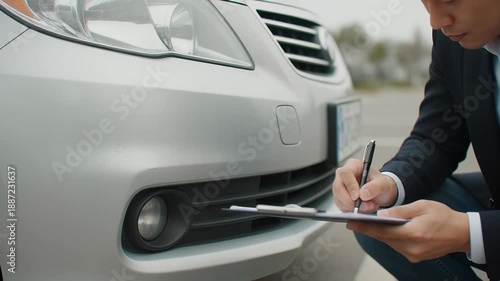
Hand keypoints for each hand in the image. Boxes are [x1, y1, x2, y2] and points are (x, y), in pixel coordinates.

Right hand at [332, 159, 397, 212]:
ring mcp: (340, 187)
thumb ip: (375, 187)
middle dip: (350, 201)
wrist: (381, 193)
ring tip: (368, 207)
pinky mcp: (340, 198)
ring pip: (338, 199)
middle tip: (365, 206)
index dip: (350, 185)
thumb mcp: (383, 184)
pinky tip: (363, 209)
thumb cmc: (381, 184)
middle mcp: (344, 176)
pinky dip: (352, 211)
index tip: (357, 196)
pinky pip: (341, 206)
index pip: (345, 173)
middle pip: (338, 187)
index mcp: (353, 166)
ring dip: (353, 207)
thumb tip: (363, 194)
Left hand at [347, 200, 470, 261]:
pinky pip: (397, 246)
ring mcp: (413, 254)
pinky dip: (390, 237)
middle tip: (352, 222)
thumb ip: (400, 211)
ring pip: (389, 242)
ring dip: (379, 233)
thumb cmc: (444, 216)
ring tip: (365, 223)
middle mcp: (411, 247)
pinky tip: (384, 230)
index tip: (350, 223)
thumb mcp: (422, 206)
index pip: (383, 231)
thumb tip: (381, 215)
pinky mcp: (415, 256)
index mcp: (414, 233)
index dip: (365, 227)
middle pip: (383, 238)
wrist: (462, 233)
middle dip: (368, 229)